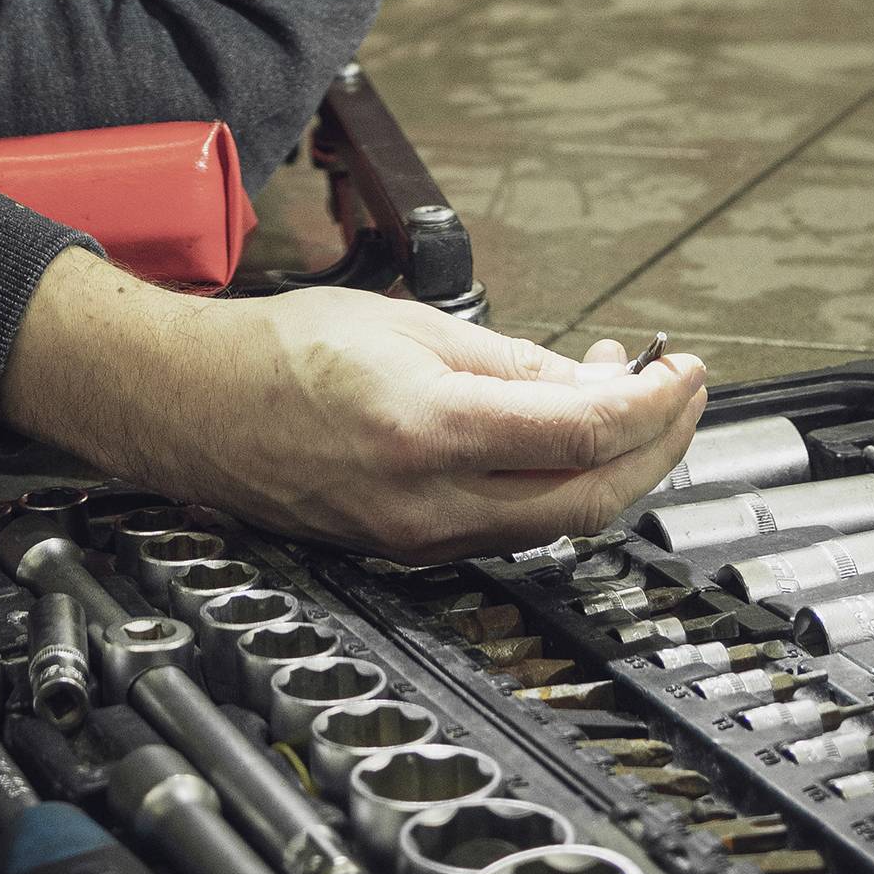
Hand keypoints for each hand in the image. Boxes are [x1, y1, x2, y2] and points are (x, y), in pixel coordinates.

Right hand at [0, 253, 705, 559]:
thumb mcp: (405, 324)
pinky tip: (559, 432)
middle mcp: (431, 502)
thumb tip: (591, 381)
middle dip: (657, 447)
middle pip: (589, 499)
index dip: (653, 404)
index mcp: (430, 430)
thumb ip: (507, 359)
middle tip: (680, 393)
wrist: (191, 406)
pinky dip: (555, 481)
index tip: (682, 370)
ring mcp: (422, 538)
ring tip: (623, 397)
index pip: (583, 432)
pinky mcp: (411, 549)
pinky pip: (511, 526)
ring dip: (610, 464)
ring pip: (557, 522)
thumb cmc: (278, 352)